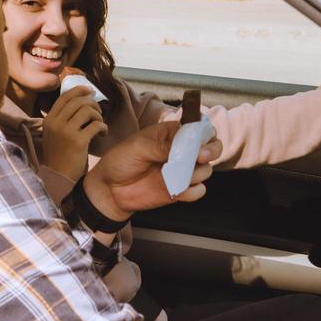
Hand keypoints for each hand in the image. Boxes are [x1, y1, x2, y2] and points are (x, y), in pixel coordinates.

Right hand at [41, 87, 106, 182]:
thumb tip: (80, 101)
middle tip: (98, 111)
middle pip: (78, 101)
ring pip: (88, 110)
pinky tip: (103, 134)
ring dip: (98, 115)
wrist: (58, 177)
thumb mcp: (54, 134)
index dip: (79, 90)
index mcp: (48, 119)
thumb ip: (62, 119)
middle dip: (92, 103)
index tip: (90, 91)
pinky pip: (96, 125)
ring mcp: (66, 132)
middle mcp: (55, 123)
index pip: (65, 97)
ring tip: (100, 124)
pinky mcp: (78, 142)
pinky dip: (103, 127)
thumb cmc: (59, 156)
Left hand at [83, 120, 220, 221]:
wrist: (109, 190)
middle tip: (201, 157)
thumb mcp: (138, 147)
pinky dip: (193, 192)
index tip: (201, 140)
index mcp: (171, 134)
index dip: (205, 132)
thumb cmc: (120, 161)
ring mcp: (181, 171)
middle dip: (211, 151)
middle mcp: (181, 151)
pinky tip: (179, 191)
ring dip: (197, 173)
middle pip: (210, 148)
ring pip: (206, 170)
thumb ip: (161, 146)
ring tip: (176, 176)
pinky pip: (198, 191)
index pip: (198, 128)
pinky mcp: (180, 189)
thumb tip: (183, 149)